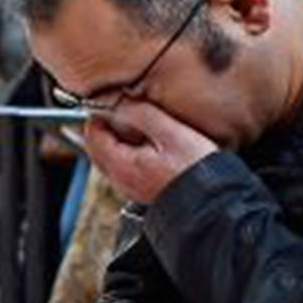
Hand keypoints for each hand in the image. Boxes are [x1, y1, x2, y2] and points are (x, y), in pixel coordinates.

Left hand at [80, 99, 216, 204]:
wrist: (210, 200)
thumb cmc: (194, 168)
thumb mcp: (170, 132)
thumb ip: (141, 115)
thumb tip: (121, 105)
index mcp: (121, 165)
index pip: (92, 135)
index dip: (99, 115)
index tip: (115, 103)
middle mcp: (119, 179)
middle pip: (97, 147)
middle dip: (107, 127)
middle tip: (127, 111)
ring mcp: (129, 187)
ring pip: (110, 157)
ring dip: (119, 139)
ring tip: (141, 126)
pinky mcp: (141, 190)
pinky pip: (124, 166)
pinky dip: (129, 151)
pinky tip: (150, 144)